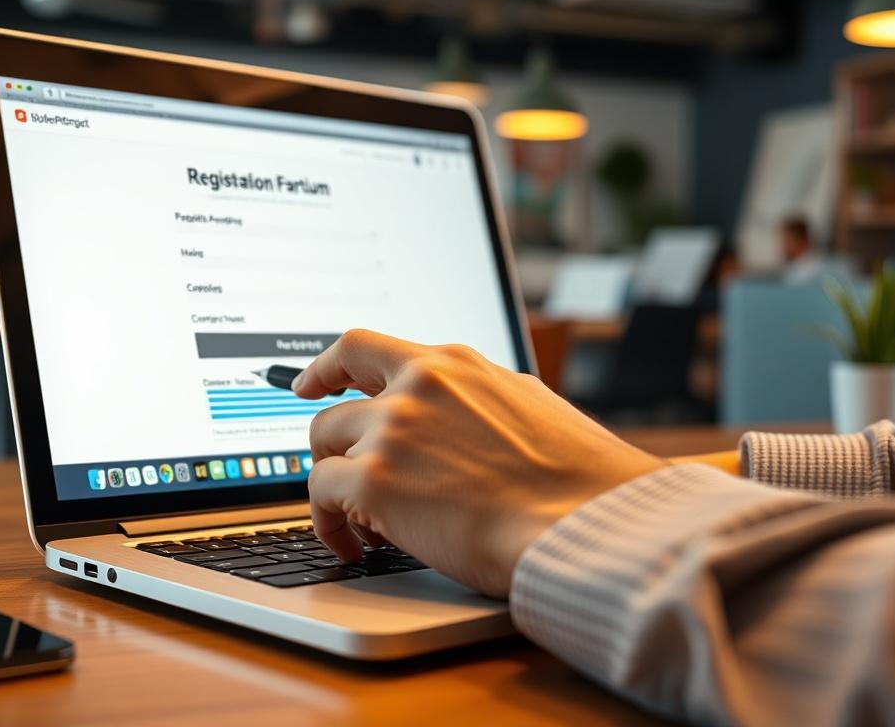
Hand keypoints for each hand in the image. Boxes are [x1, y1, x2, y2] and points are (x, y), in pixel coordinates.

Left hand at [293, 329, 665, 596]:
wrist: (584, 520)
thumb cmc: (574, 477)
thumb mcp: (526, 405)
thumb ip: (473, 398)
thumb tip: (453, 411)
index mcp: (452, 366)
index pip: (363, 347)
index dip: (326, 367)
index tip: (310, 384)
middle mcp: (416, 389)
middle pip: (332, 410)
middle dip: (334, 449)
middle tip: (340, 474)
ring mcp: (393, 432)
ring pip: (323, 451)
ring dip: (334, 487)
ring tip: (359, 523)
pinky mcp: (376, 482)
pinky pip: (320, 496)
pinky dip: (328, 525)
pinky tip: (354, 547)